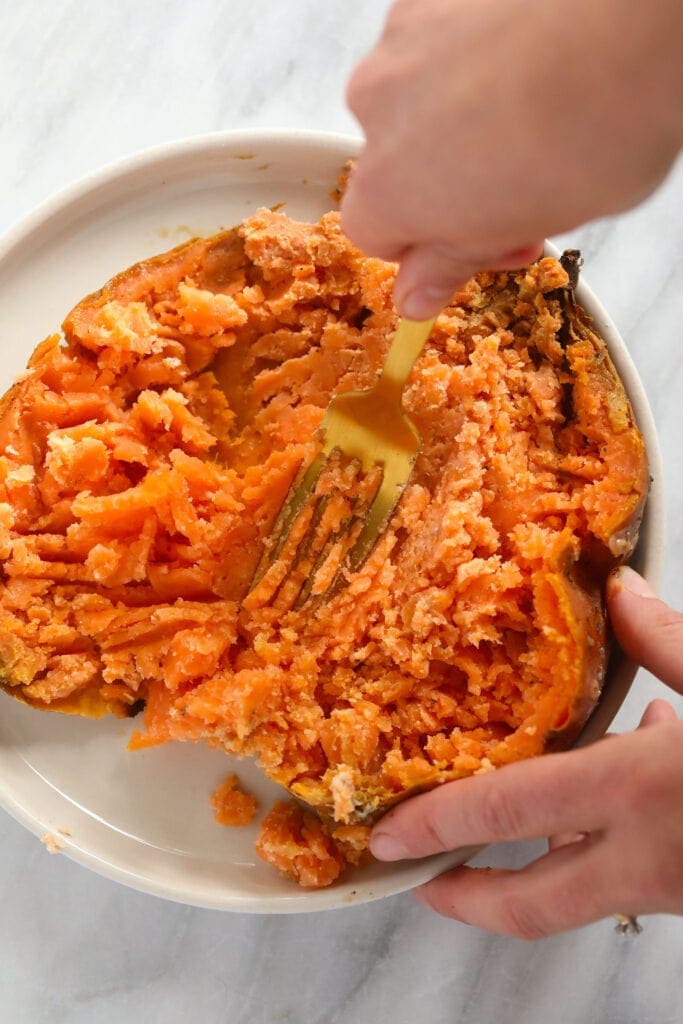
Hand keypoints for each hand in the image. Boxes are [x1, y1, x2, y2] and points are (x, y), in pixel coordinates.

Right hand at [342, 0, 682, 317]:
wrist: (631, 24)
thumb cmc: (589, 132)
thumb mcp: (523, 227)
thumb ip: (455, 260)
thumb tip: (414, 294)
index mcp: (388, 191)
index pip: (374, 237)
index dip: (429, 247)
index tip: (477, 244)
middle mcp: (376, 111)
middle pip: (394, 162)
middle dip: (447, 179)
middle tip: (518, 187)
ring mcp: (402, 42)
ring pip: (416, 98)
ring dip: (460, 118)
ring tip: (531, 117)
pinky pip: (438, 42)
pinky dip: (473, 60)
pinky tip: (529, 65)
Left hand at [369, 567, 682, 937]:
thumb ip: (669, 640)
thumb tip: (620, 586)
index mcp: (638, 791)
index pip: (507, 814)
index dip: (438, 826)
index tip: (387, 836)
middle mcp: (646, 855)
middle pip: (531, 904)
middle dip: (466, 899)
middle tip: (420, 879)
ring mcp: (675, 883)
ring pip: (580, 891)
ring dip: (534, 869)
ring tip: (497, 831)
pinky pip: (633, 867)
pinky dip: (607, 836)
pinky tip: (626, 773)